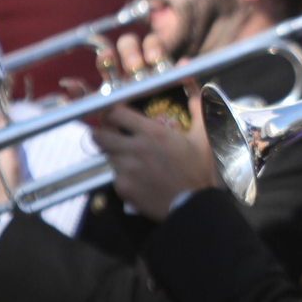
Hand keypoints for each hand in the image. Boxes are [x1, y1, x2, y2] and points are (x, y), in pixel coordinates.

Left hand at [91, 90, 216, 220]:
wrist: (193, 205)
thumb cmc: (198, 172)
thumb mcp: (202, 140)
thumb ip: (197, 113)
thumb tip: (196, 96)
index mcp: (152, 132)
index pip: (116, 113)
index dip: (111, 112)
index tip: (113, 115)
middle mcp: (135, 148)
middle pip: (98, 134)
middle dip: (103, 133)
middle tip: (112, 136)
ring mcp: (126, 169)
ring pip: (108, 156)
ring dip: (117, 156)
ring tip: (133, 162)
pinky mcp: (123, 187)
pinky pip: (115, 177)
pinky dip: (123, 177)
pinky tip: (139, 180)